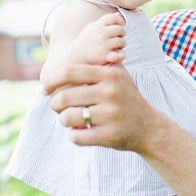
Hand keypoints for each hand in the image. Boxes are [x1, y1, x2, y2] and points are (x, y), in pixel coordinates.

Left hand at [46, 62, 162, 151]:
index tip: (46, 89)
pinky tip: (79, 132)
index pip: (69, 72)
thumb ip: (97, 63)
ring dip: (63, 120)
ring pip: (68, 117)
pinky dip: (73, 135)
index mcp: (108, 74)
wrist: (149, 126)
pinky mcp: (110, 135)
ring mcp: (111, 115)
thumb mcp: (117, 75)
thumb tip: (65, 58)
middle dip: (55, 104)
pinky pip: (77, 137)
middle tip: (57, 107)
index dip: (52, 81)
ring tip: (69, 120)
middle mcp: (110, 92)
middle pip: (64, 97)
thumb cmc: (125, 97)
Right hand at [71, 12, 125, 65]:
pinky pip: (119, 55)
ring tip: (118, 46)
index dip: (119, 21)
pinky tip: (119, 54)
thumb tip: (118, 14)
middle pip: (120, 29)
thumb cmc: (87, 40)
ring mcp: (103, 45)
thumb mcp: (93, 28)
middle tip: (119, 38)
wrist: (76, 55)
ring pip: (122, 42)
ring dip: (122, 44)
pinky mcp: (104, 56)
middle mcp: (101, 34)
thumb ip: (106, 21)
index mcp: (98, 25)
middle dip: (122, 33)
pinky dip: (121, 55)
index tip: (118, 27)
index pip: (114, 17)